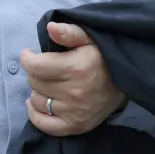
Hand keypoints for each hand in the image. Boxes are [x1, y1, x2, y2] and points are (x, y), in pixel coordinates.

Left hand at [20, 22, 126, 136]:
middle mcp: (74, 92)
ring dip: (37, 91)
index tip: (29, 55)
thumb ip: (69, 32)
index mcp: (75, 68)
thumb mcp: (89, 38)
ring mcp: (76, 112)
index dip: (27, 58)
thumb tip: (50, 28)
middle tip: (44, 69)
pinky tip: (35, 104)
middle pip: (34, 83)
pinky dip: (35, 115)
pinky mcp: (77, 126)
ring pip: (37, 101)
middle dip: (35, 73)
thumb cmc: (103, 56)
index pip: (34, 66)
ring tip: (47, 84)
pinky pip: (45, 125)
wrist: (127, 80)